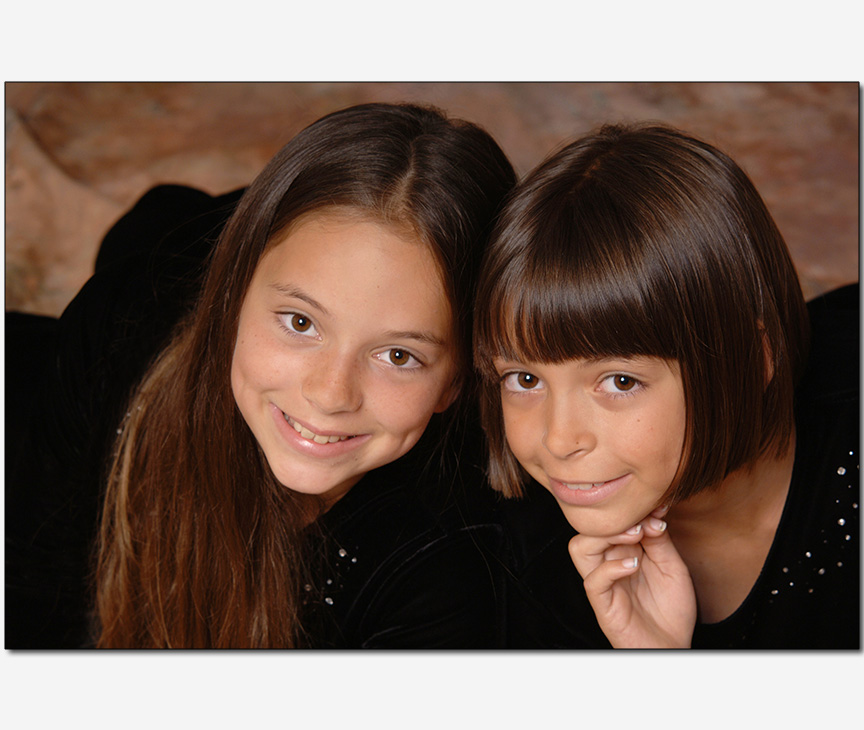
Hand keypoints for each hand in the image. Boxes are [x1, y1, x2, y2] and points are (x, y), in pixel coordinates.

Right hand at [568, 506, 696, 647]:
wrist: (673, 647)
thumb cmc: (671, 610)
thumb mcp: (672, 567)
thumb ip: (660, 540)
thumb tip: (654, 510)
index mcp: (622, 552)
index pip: (611, 521)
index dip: (631, 510)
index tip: (657, 506)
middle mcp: (608, 564)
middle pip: (588, 529)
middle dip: (613, 520)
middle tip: (642, 524)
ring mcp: (603, 584)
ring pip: (579, 549)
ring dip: (605, 538)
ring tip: (634, 538)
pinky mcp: (603, 604)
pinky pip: (593, 581)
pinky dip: (611, 568)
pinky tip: (633, 566)